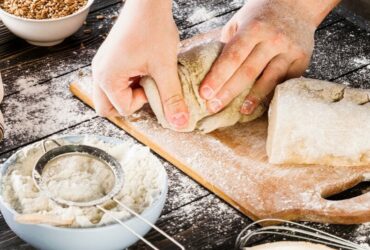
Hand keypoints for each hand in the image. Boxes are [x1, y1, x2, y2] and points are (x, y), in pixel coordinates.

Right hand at [92, 0, 188, 127]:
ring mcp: (102, 64)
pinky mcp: (109, 59)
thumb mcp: (165, 67)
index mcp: (107, 77)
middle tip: (146, 88)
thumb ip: (171, 98)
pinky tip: (143, 69)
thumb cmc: (153, 28)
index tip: (155, 83)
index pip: (122, 109)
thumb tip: (179, 123)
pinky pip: (114, 81)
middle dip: (129, 104)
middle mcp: (98, 72)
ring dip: (129, 93)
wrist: (147, 1)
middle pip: (107, 108)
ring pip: (110, 95)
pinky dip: (128, 82)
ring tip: (145, 77)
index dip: (143, 102)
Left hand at [199, 0, 337, 114]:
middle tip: (213, 107)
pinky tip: (262, 104)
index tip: (204, 93)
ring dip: (253, 98)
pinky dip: (272, 94)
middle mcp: (273, 39)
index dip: (217, 77)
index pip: (232, 57)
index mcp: (253, 28)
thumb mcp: (240, 21)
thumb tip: (210, 70)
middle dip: (228, 92)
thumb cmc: (262, 15)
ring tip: (240, 111)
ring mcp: (289, 50)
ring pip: (269, 80)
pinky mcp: (302, 60)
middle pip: (247, 72)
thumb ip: (228, 43)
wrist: (297, 4)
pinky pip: (285, 82)